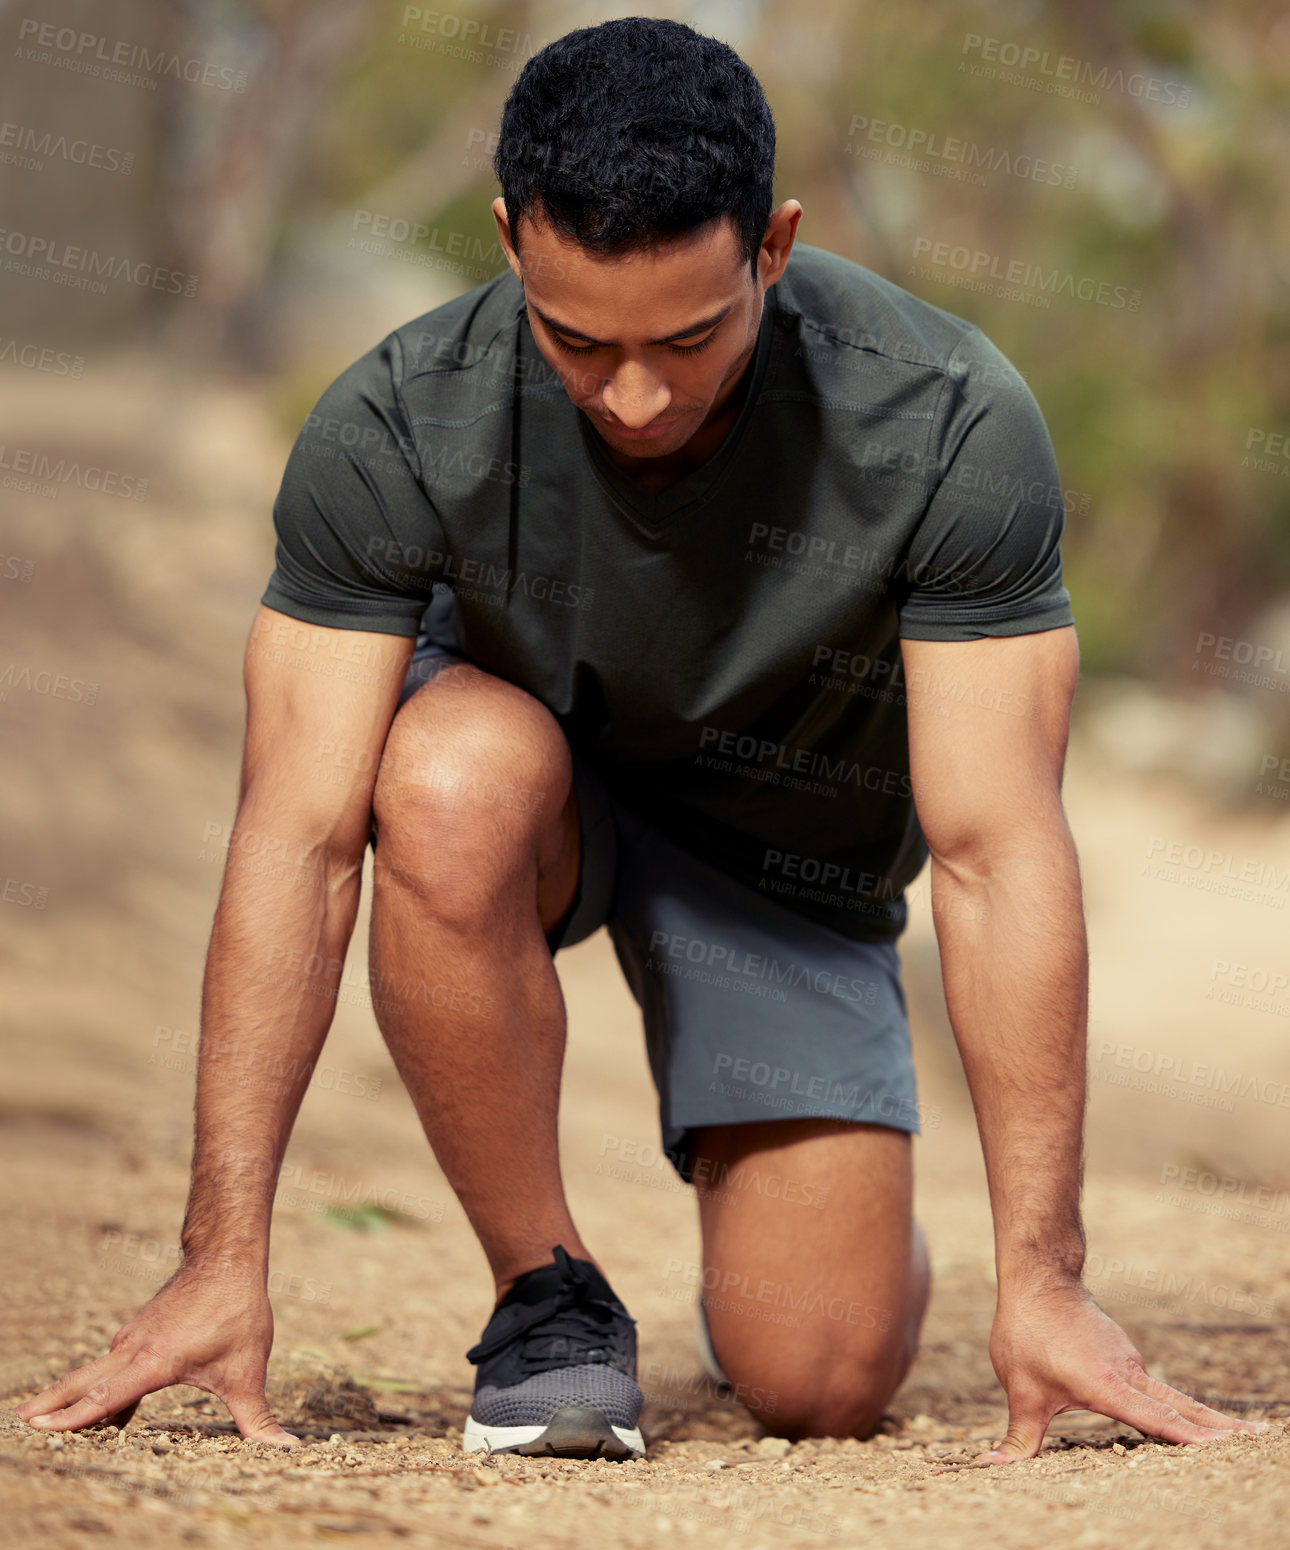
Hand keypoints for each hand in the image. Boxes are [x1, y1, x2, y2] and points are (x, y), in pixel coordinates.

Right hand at [12, 1262, 298, 1447]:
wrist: (227, 1258)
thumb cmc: (237, 1311)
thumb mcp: (248, 1370)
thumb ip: (257, 1416)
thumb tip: (282, 1448)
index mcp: (155, 1361)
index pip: (106, 1396)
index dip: (74, 1417)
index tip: (40, 1429)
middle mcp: (135, 1348)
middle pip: (84, 1381)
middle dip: (51, 1405)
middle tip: (20, 1424)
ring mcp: (135, 1337)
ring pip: (95, 1371)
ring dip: (68, 1395)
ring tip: (40, 1420)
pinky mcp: (141, 1332)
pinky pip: (110, 1363)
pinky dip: (95, 1384)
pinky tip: (101, 1408)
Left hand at [976, 1282, 1266, 1463]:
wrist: (1038, 1279)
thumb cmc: (1026, 1333)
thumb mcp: (1018, 1389)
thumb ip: (1017, 1435)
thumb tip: (994, 1466)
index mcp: (1107, 1385)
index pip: (1155, 1419)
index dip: (1188, 1437)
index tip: (1224, 1448)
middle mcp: (1128, 1373)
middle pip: (1181, 1406)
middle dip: (1218, 1428)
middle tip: (1259, 1440)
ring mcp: (1129, 1361)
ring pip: (1172, 1395)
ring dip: (1206, 1416)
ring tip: (1241, 1435)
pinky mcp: (1124, 1354)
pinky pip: (1156, 1386)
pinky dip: (1181, 1404)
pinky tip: (1192, 1416)